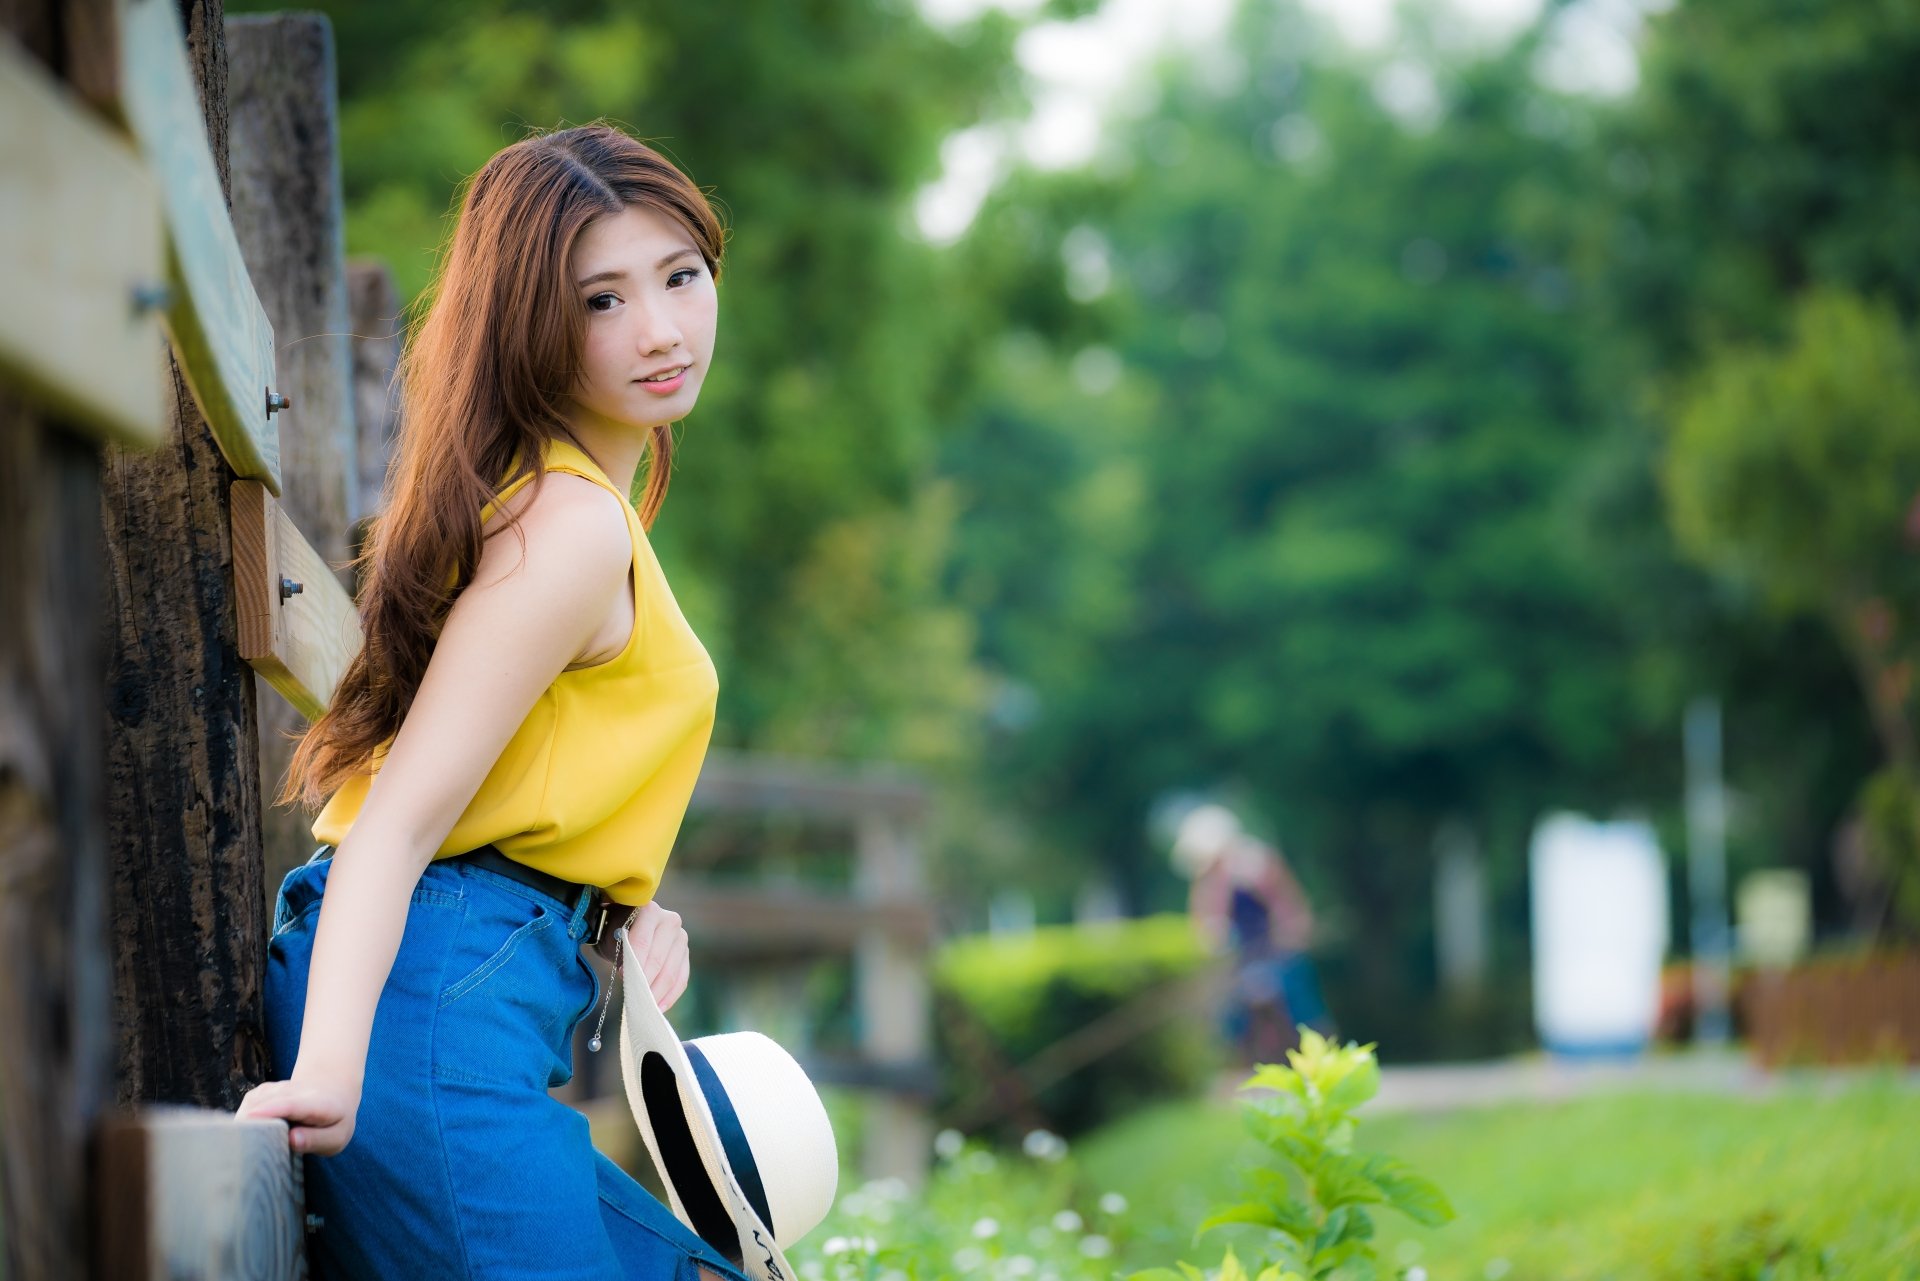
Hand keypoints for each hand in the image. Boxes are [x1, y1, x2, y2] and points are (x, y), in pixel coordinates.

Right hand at [235, 1070, 360, 1155]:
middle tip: (242, 1153)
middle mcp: (294, 1091)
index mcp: (318, 1104)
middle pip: (264, 1105)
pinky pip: (245, 1109)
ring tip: (250, 1149)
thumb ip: (317, 1140)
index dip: (272, 1110)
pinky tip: (254, 1136)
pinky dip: (244, 1125)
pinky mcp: (260, 1093)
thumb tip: (293, 1140)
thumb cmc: (332, 1123)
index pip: (292, 1104)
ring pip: (250, 1107)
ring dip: (246, 1128)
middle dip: (251, 1126)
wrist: (330, 1095)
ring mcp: (274, 1089)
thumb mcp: (335, 1137)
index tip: (251, 1116)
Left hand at [607, 900, 689, 1013]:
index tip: (622, 979)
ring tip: (644, 1006)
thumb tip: (627, 975)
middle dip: (644, 981)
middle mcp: (671, 921)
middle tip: (633, 998)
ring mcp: (681, 938)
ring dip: (657, 993)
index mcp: (650, 910)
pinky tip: (658, 1007)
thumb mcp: (613, 936)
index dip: (633, 963)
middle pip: (658, 959)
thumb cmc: (617, 931)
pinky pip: (681, 979)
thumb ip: (621, 951)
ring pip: (671, 972)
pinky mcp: (686, 955)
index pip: (642, 941)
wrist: (629, 926)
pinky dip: (670, 996)